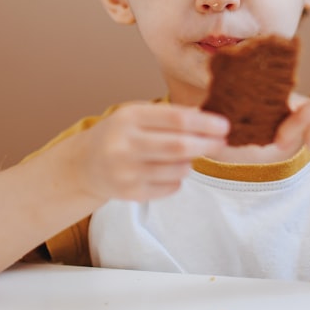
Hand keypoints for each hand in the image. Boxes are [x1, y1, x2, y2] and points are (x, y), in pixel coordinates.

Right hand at [68, 102, 228, 202]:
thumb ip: (170, 116)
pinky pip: (171, 187)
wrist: (85, 164)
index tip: (224, 126)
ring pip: (179, 169)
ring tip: (185, 155)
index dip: (205, 123)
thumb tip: (210, 120)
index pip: (177, 119)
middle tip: (222, 143)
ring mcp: (126, 172)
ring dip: (191, 162)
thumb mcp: (138, 115)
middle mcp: (125, 144)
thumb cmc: (120, 134)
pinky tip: (167, 170)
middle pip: (180, 147)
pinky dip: (178, 178)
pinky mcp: (130, 193)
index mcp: (129, 117)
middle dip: (207, 145)